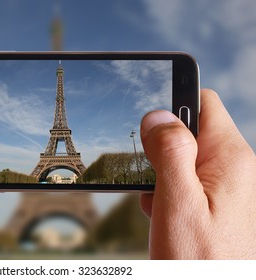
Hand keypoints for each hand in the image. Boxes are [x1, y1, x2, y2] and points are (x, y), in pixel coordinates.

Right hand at [140, 89, 255, 258]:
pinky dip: (164, 187)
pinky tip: (160, 209)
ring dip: (160, 170)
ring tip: (155, 196)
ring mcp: (221, 186)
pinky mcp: (211, 201)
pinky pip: (183, 178)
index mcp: (230, 160)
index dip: (173, 102)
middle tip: (147, 168)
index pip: (204, 103)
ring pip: (181, 156)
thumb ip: (170, 153)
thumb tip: (157, 115)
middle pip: (189, 129)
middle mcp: (231, 169)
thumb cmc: (200, 263)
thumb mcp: (178, 203)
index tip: (146, 116)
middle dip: (161, 143)